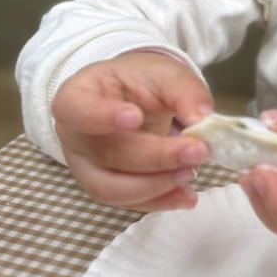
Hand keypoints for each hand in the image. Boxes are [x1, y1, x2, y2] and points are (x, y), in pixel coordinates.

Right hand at [51, 51, 213, 211]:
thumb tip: (203, 119)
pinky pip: (127, 202)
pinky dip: (159, 201)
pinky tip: (186, 196)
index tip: (135, 117)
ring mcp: (85, 166)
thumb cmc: (143, 81)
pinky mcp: (104, 187)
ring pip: (112, 188)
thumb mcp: (166, 73)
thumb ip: (186, 91)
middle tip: (197, 150)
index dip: (101, 116)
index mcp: (78, 95)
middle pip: (106, 153)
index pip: (76, 108)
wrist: (137, 98)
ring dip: (156, 185)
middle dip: (155, 156)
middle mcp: (73, 135)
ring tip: (191, 172)